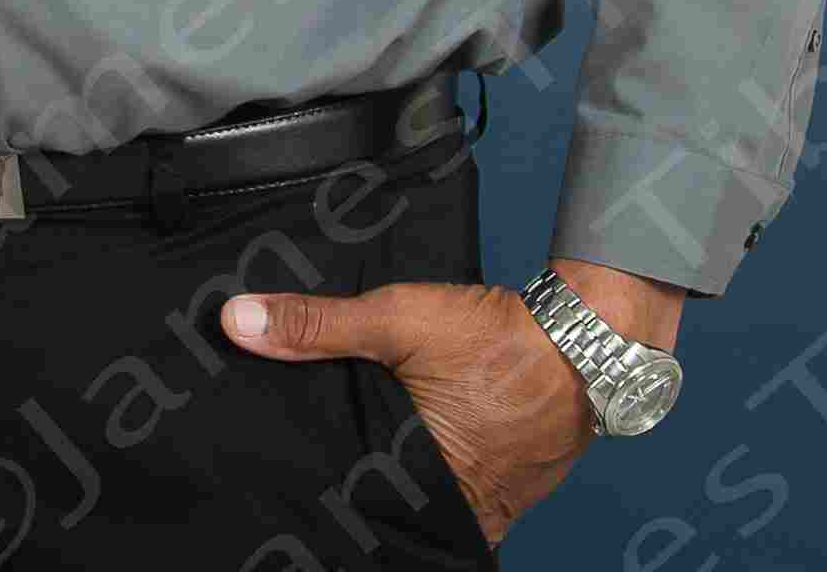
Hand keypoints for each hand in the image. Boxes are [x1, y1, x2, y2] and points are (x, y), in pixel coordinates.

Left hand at [225, 265, 653, 543]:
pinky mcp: (513, 487)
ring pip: (427, 500)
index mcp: (431, 482)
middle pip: (392, 506)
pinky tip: (407, 451)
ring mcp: (495, 502)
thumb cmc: (498, 337)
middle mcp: (465, 504)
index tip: (291, 480)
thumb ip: (315, 325)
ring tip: (358, 455)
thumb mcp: (396, 320)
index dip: (326, 493)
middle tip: (317, 463)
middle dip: (358, 486)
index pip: (358, 505)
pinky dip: (435, 475)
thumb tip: (238, 322)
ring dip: (399, 481)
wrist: (588, 338)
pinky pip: (462, 492)